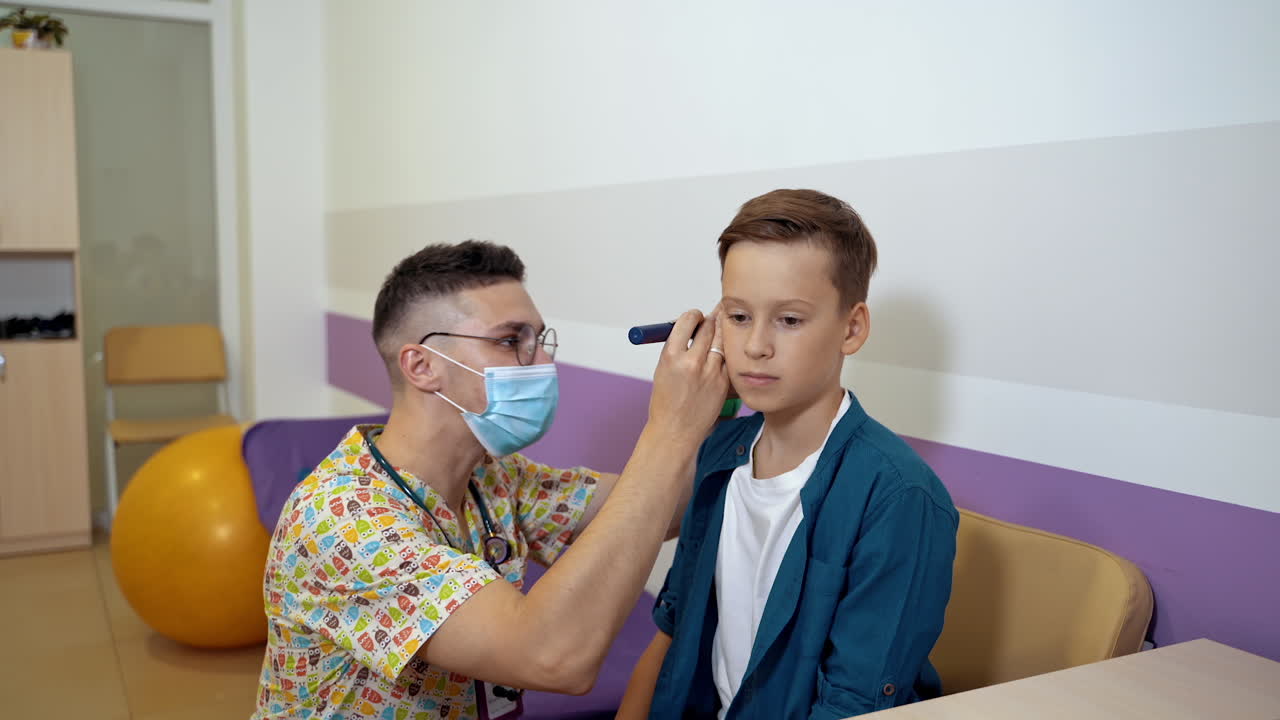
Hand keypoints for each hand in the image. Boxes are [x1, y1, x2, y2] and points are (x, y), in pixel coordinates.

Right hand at [647, 307, 728, 445]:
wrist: (675, 431)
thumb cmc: (666, 402)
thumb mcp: (663, 369)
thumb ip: (678, 347)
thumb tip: (693, 327)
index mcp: (671, 356)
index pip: (688, 321)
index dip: (693, 316)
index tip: (695, 317)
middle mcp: (691, 363)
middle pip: (708, 327)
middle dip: (710, 321)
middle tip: (711, 319)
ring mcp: (710, 374)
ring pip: (721, 342)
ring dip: (720, 335)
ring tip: (718, 333)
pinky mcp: (723, 383)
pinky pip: (728, 360)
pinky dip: (725, 356)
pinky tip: (721, 357)